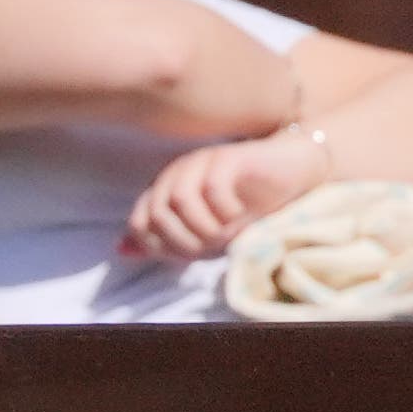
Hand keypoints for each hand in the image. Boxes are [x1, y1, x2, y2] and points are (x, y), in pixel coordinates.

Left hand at [123, 123, 330, 260]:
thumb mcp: (206, 231)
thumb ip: (166, 240)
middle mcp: (177, 172)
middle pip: (156, 214)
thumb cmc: (249, 203)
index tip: (195, 253)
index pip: (140, 223)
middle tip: (214, 245)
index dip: (163, 247)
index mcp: (166, 188)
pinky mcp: (227, 157)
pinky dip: (224, 210)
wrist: (291, 173)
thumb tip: (121, 250)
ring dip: (203, 227)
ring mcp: (201, 162)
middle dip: (184, 240)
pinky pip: (212, 188)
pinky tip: (239, 214)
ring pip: (179, 200)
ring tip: (226, 232)